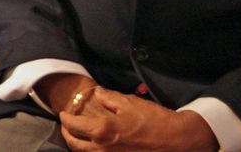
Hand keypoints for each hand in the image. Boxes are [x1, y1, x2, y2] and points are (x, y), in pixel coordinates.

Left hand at [58, 88, 217, 151]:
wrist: (176, 141)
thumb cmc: (153, 121)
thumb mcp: (129, 103)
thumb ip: (109, 98)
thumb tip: (98, 93)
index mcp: (102, 130)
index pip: (74, 125)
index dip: (66, 119)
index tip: (63, 114)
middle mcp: (102, 149)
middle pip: (74, 145)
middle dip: (67, 135)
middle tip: (66, 127)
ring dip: (78, 146)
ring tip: (77, 137)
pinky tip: (96, 146)